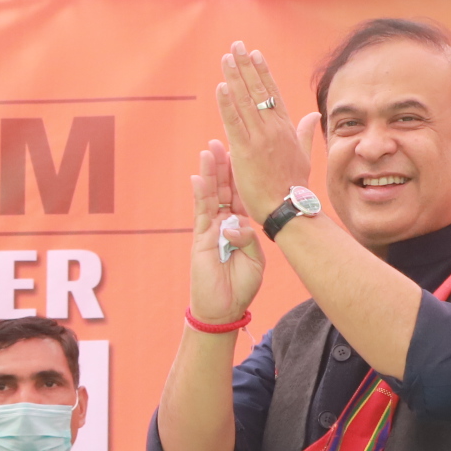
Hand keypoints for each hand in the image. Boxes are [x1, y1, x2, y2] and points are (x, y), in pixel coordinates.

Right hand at [188, 142, 263, 325]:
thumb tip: (237, 224)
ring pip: (210, 196)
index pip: (239, 195)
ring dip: (209, 173)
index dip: (240, 175)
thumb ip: (247, 238)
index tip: (241, 153)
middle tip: (221, 141)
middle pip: (223, 189)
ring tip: (208, 150)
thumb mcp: (254, 258)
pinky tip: (197, 178)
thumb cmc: (241, 286)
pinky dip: (199, 195)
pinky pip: (200, 213)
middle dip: (222, 165)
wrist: (225, 308)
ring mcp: (210, 230)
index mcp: (240, 227)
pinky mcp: (200, 239)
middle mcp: (224, 223)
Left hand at [211, 42, 320, 223]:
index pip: (272, 94)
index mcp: (286, 129)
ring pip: (245, 101)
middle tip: (236, 46)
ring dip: (235, 77)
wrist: (288, 208)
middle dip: (246, 66)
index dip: (262, 72)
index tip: (255, 54)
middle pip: (258, 91)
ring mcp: (259, 139)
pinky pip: (234, 122)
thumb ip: (305, 132)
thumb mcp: (303, 155)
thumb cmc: (294, 186)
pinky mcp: (245, 151)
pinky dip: (227, 104)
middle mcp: (273, 129)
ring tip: (226, 57)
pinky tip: (221, 87)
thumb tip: (314, 115)